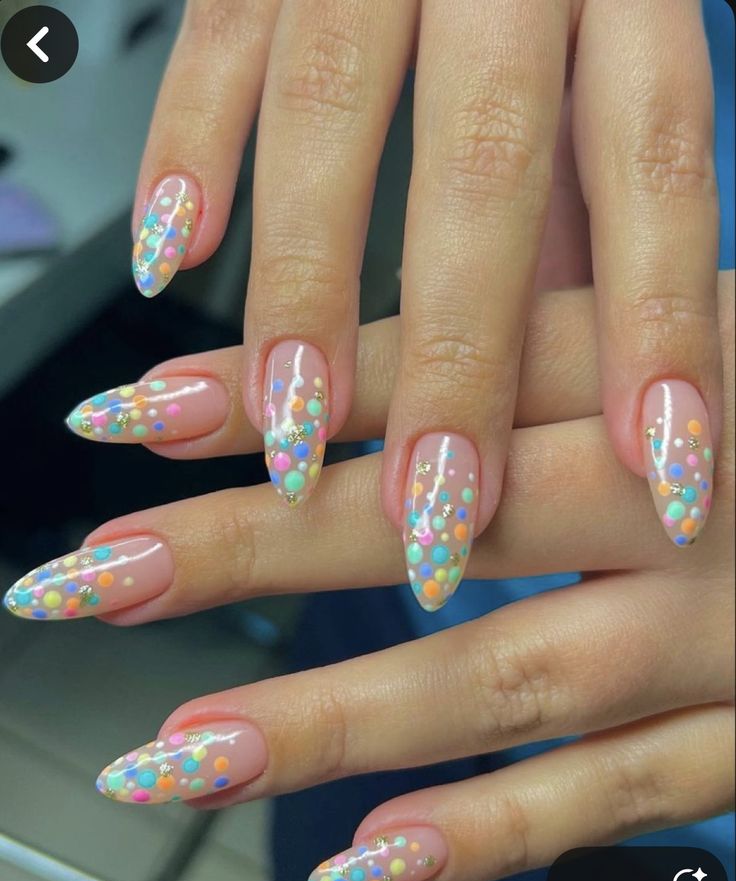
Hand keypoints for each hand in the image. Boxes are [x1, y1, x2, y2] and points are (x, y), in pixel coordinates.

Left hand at [6, 277, 732, 880]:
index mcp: (668, 364)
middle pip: (436, 510)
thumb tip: (388, 370)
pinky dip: (493, 827)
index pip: (441, 364)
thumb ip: (557, 349)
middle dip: (252, 547)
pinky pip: (618, 793)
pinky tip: (369, 856)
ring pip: (499, 676)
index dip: (282, 385)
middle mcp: (684, 491)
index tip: (138, 412)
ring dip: (331, 719)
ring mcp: (723, 629)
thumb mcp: (687, 336)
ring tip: (177, 751)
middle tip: (91, 577)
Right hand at [123, 0, 721, 610]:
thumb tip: (605, 342)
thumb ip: (592, 203)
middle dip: (459, 359)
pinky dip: (184, 149)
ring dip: (303, 289)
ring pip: (329, 114)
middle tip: (436, 513)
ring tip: (287, 431)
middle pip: (484, 168)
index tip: (668, 476)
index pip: (653, 169)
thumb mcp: (602, 64)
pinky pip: (214, 36)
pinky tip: (169, 260)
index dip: (660, 327)